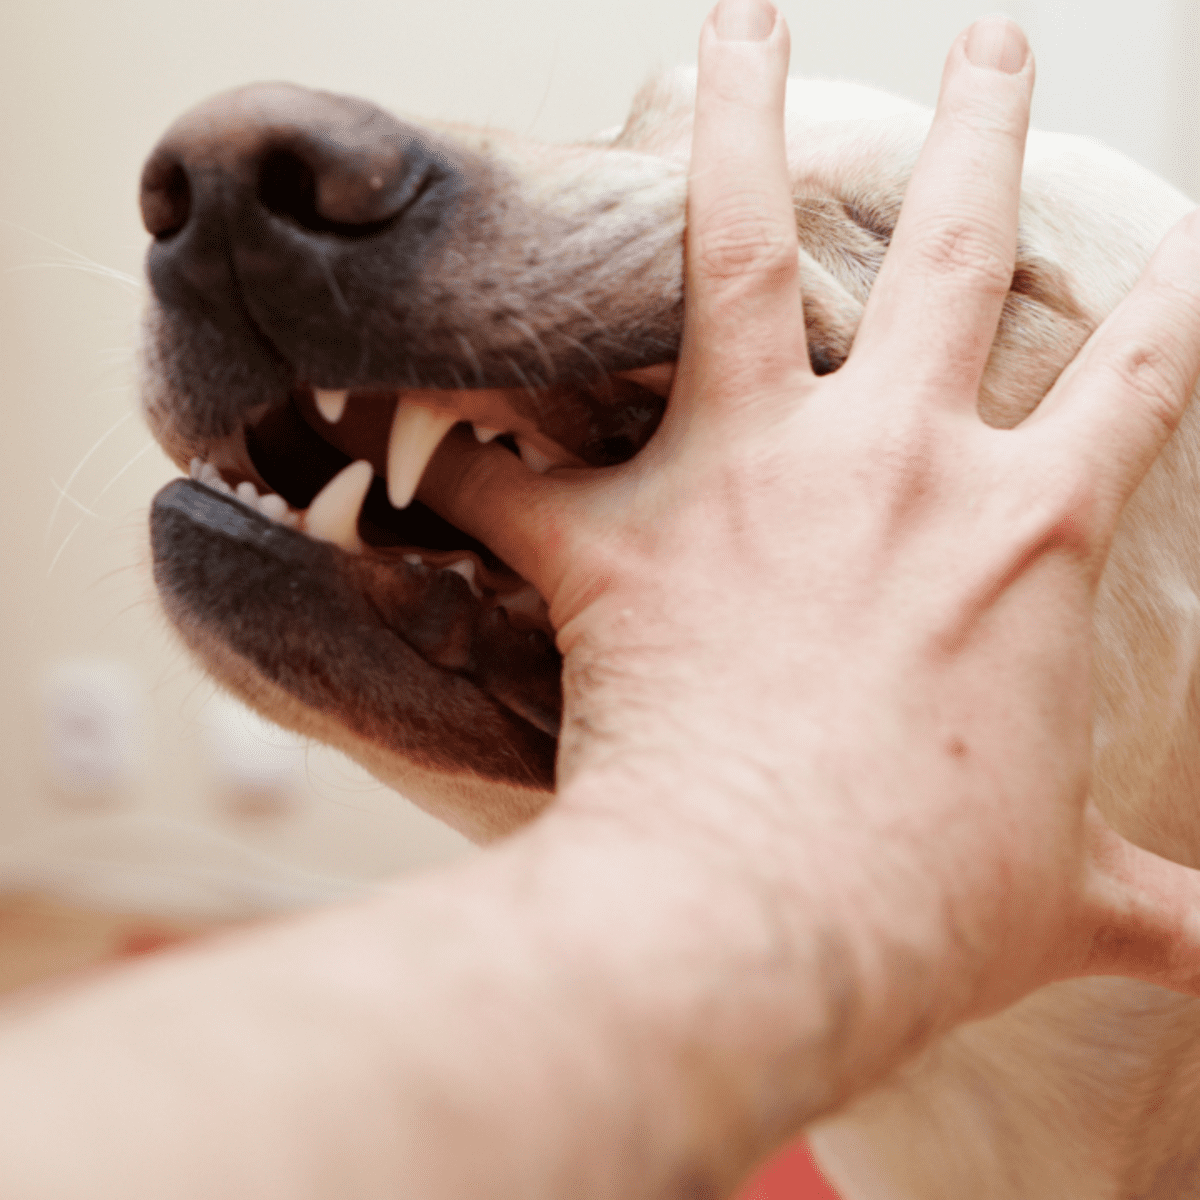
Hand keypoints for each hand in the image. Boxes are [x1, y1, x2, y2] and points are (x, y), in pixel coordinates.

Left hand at [426, 0, 1199, 1061]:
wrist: (771, 931)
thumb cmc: (921, 916)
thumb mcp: (1070, 908)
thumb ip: (1164, 917)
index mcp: (1022, 533)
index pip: (1142, 376)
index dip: (1171, 302)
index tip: (1175, 244)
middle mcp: (895, 466)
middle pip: (960, 248)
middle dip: (982, 131)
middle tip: (987, 41)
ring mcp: (749, 478)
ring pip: (744, 249)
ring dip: (737, 127)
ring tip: (733, 28)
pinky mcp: (615, 536)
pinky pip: (511, 470)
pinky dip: (459, 441)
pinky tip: (411, 393)